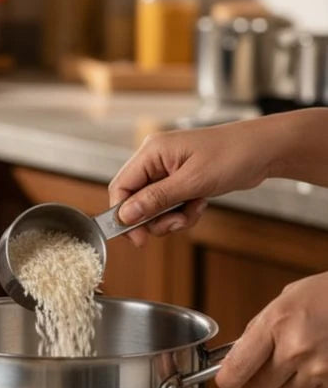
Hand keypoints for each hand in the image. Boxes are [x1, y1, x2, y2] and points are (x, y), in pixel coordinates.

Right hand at [109, 120, 272, 245]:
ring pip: (153, 206)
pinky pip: (170, 205)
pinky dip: (183, 212)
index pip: (121, 186)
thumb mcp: (192, 181)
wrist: (265, 150)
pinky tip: (200, 204)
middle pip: (136, 199)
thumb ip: (156, 199)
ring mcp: (168, 171)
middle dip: (154, 218)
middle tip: (175, 223)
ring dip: (171, 217)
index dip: (123, 214)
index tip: (137, 237)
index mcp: (151, 152)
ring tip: (193, 211)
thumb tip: (125, 216)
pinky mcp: (181, 180)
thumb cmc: (232, 155)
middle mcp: (155, 160)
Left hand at [216, 272, 327, 387]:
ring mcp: (320, 367)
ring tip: (310, 350)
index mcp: (275, 324)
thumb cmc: (326, 294)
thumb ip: (260, 328)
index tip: (226, 381)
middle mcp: (296, 349)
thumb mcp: (284, 300)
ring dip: (294, 377)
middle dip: (264, 375)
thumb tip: (236, 354)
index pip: (238, 366)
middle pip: (261, 385)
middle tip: (277, 356)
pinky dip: (319, 378)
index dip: (228, 378)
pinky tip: (326, 354)